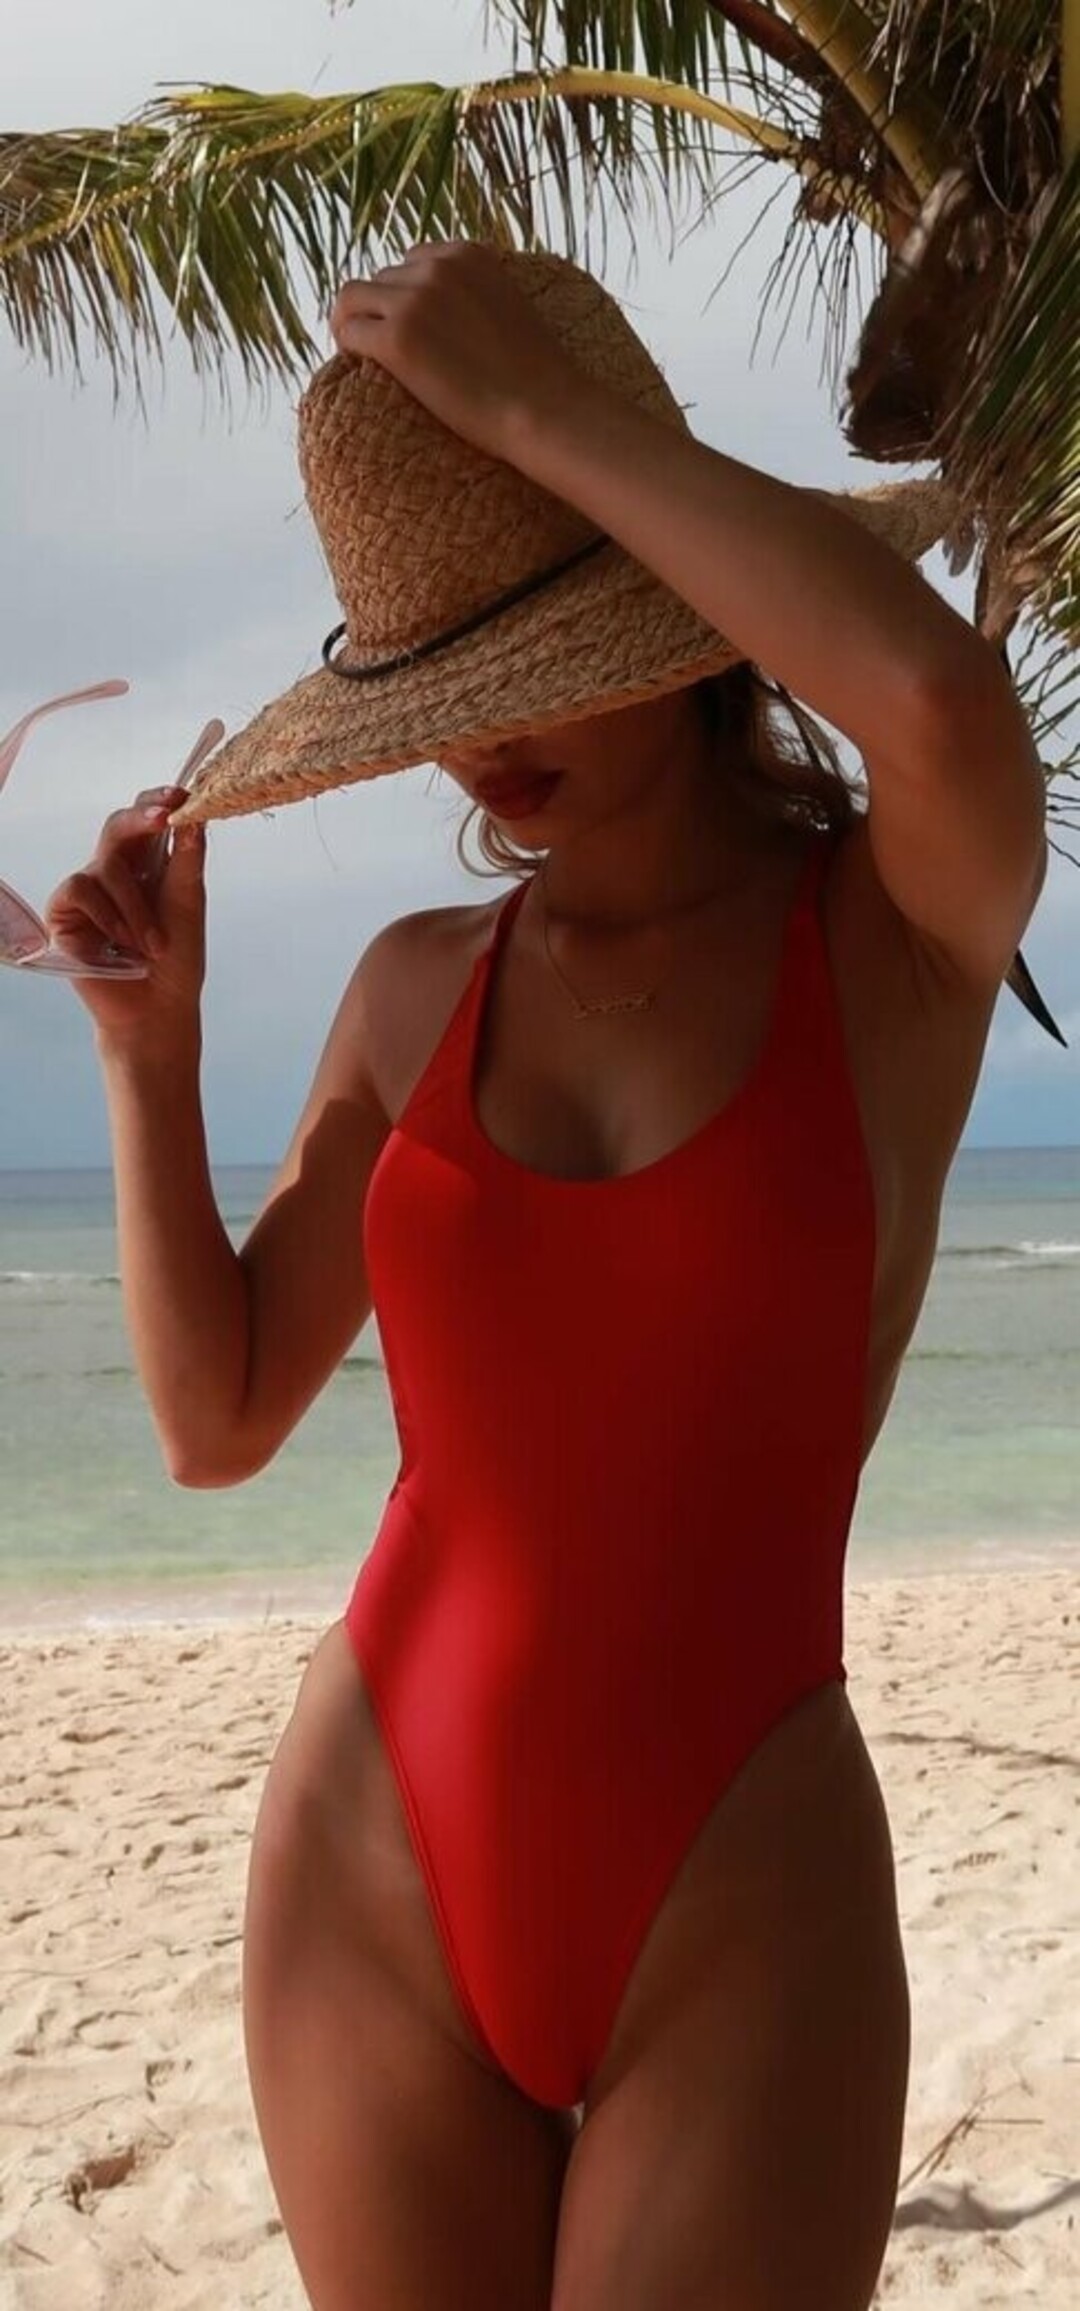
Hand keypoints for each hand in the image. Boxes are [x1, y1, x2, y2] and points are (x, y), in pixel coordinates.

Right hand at [43, 786, 206, 1044]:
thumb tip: (194, 813)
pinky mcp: (65, 912)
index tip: (180, 794)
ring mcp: (87, 890)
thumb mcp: (188, 903)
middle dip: (141, 819)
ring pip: (107, 867)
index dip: (158, 799)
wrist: (157, 1008)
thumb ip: (189, 859)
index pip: (146, 818)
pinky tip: (120, 945)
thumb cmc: (177, 960)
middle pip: (118, 825)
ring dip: (136, 908)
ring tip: (152, 945)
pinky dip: (109, 917)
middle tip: (164, 816)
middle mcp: (114, 870)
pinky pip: (82, 890)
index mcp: (147, 863)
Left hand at [328, 240, 592, 461]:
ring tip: (367, 356)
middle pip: (381, 280)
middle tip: (389, 350)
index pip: (412, 260)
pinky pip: (349, 331)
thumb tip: (441, 313)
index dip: (406, 295)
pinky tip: (357, 365)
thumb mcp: (509, 304)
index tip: (413, 326)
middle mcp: (436, 267)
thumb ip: (475, 292)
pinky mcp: (397, 339)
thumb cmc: (535, 375)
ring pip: (353, 298)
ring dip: (356, 324)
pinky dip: (347, 345)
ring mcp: (414, 301)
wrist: (542, 408)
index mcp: (467, 253)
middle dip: (382, 312)